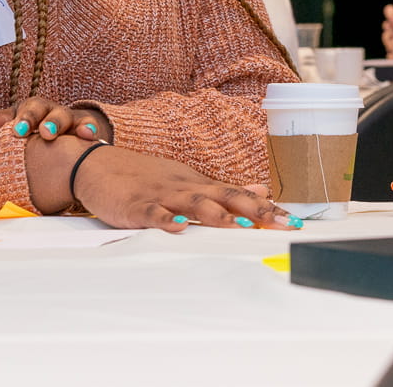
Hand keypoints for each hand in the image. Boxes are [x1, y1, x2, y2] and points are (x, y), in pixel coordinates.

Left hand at [0, 96, 109, 143]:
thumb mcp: (20, 126)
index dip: (20, 119)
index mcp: (31, 110)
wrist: (70, 134)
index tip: (16, 132)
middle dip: (34, 119)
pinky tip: (89, 136)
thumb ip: (1, 123)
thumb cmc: (37, 132)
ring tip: (49, 134)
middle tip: (28, 130)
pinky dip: (89, 129)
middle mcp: (48, 110)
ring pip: (64, 115)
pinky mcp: (86, 127)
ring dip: (56, 123)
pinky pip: (89, 125)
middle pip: (41, 108)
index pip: (22, 109)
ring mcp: (68, 118)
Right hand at [38, 140, 299, 231]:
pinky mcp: (135, 206)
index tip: (293, 221)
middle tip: (281, 223)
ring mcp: (161, 195)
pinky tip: (177, 228)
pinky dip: (164, 220)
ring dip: (216, 215)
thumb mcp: (188, 181)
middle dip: (255, 210)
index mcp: (199, 184)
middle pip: (224, 196)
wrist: (99, 165)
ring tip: (238, 225)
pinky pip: (151, 213)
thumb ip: (223, 190)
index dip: (266, 207)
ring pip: (193, 203)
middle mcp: (186, 187)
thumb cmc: (147, 178)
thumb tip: (260, 190)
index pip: (239, 195)